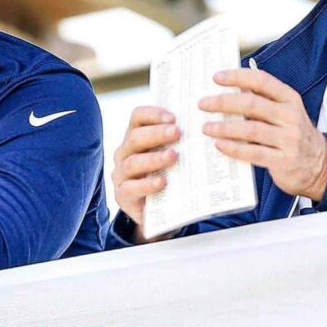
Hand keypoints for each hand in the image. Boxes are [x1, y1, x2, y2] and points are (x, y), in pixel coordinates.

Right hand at [111, 106, 179, 242]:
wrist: (157, 212)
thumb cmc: (166, 177)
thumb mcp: (170, 156)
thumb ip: (178, 142)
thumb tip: (204, 125)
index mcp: (135, 138)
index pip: (137, 117)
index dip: (153, 114)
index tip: (173, 118)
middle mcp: (125, 153)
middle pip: (134, 137)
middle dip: (156, 133)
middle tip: (177, 132)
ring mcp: (122, 175)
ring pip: (132, 162)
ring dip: (154, 158)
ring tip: (173, 156)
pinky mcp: (123, 196)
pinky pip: (131, 188)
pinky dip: (147, 184)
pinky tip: (162, 182)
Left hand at [199, 68, 326, 200]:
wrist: (319, 165)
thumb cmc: (293, 135)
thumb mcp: (283, 111)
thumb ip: (260, 100)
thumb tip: (229, 89)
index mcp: (289, 98)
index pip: (262, 81)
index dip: (238, 77)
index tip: (216, 77)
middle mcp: (290, 116)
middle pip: (252, 104)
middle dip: (223, 102)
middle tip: (203, 104)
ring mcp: (289, 139)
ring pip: (251, 129)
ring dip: (224, 127)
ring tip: (206, 127)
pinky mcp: (284, 160)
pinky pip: (253, 153)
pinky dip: (234, 148)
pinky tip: (219, 145)